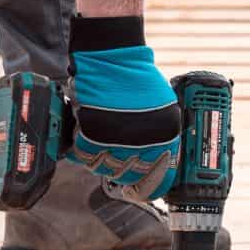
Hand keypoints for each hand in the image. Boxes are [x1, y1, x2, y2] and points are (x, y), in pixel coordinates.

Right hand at [68, 43, 179, 200]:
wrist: (113, 59)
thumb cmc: (139, 79)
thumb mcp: (165, 107)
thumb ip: (163, 136)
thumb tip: (160, 162)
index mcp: (166, 137)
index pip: (161, 179)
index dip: (151, 188)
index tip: (142, 191)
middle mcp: (144, 143)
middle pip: (129, 176)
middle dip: (121, 170)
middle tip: (116, 160)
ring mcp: (117, 140)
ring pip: (104, 168)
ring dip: (101, 159)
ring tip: (101, 142)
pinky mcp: (92, 135)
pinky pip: (84, 156)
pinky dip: (82, 149)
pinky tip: (86, 135)